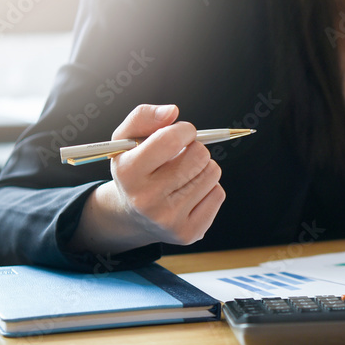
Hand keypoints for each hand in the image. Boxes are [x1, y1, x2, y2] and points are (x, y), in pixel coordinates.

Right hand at [69, 104, 224, 253]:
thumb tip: (173, 112)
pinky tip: (189, 192)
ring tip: (184, 174)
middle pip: (199, 156)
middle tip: (182, 155)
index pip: (170, 139)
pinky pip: (218, 194)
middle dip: (195, 148)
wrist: (132, 215)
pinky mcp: (188, 233)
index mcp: (128, 173)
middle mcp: (146, 200)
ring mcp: (168, 219)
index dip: (184, 130)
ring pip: (212, 173)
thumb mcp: (126, 139)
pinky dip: (209, 187)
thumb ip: (144, 117)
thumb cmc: (134, 167)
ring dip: (203, 167)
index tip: (182, 133)